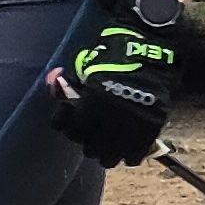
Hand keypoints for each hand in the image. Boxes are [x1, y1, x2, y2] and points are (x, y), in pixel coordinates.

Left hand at [49, 3, 183, 165]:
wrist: (151, 47)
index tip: (70, 119)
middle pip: (89, 149)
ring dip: (106, 153)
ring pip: (110, 157)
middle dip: (87, 142)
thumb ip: (68, 80)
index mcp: (92, 101)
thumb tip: (52, 81)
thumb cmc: (115, 53)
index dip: (66, 126)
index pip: (69, 129)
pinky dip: (128, 155)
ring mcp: (131, 126)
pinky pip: (134, 155)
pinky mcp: (150, 129)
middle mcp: (109, 118)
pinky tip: (126, 149)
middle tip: (91, 135)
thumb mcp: (86, 64)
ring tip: (108, 145)